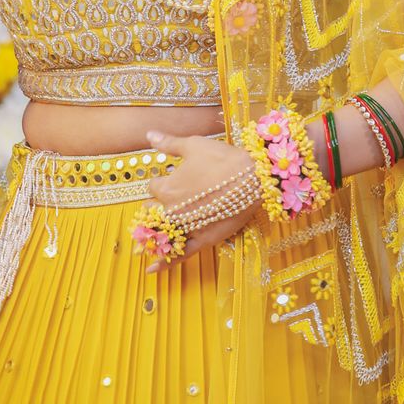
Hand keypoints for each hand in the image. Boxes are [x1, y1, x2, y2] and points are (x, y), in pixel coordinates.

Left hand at [141, 129, 261, 272]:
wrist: (253, 178)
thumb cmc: (223, 159)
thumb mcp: (194, 145)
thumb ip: (169, 144)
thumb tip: (149, 134)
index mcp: (167, 187)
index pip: (153, 187)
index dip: (162, 181)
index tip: (175, 178)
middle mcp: (172, 210)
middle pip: (152, 211)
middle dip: (158, 205)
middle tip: (175, 198)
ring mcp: (186, 228)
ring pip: (162, 233)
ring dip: (156, 232)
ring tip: (157, 231)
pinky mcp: (202, 241)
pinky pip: (179, 256)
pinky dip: (164, 263)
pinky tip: (151, 270)